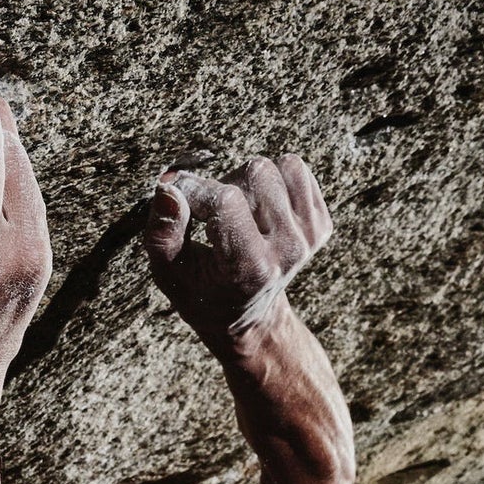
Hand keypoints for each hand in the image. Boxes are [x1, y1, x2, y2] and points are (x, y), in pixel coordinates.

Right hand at [142, 154, 331, 352]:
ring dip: (248, 181)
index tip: (179, 199)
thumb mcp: (169, 274)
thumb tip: (168, 188)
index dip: (195, 189)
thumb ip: (162, 234)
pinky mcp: (321, 224)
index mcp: (249, 269)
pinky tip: (258, 208)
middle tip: (211, 215)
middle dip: (223, 184)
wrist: (249, 317)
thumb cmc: (202, 293)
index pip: (225, 200)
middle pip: (255, 173)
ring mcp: (309, 238)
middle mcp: (287, 252)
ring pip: (277, 167)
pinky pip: (296, 170)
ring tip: (235, 212)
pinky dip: (274, 179)